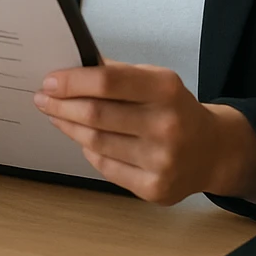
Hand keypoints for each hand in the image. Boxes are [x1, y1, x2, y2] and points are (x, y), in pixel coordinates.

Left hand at [33, 61, 255, 205]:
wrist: (212, 152)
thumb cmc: (175, 110)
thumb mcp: (156, 81)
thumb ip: (117, 74)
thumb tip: (71, 67)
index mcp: (166, 89)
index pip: (107, 82)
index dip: (72, 81)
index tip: (49, 81)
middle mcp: (166, 125)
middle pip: (96, 114)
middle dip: (61, 106)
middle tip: (43, 100)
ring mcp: (161, 160)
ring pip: (95, 142)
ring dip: (69, 127)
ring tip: (57, 117)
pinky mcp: (155, 188)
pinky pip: (105, 166)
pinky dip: (90, 150)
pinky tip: (85, 140)